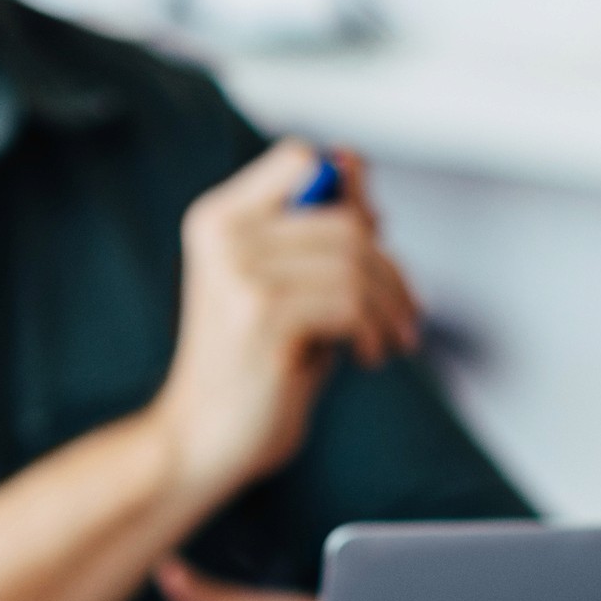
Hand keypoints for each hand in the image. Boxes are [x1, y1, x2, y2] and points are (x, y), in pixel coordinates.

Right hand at [153, 144, 420, 501]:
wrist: (197, 440)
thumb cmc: (248, 367)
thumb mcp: (282, 286)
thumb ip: (313, 229)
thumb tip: (355, 163)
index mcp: (218, 218)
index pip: (300, 159)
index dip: (348, 193)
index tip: (371, 243)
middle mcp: (224, 234)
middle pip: (345, 219)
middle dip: (389, 268)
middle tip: (402, 310)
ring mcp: (240, 272)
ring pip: (355, 262)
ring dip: (391, 304)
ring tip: (390, 337)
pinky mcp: (262, 314)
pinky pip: (350, 302)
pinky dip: (375, 331)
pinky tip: (367, 356)